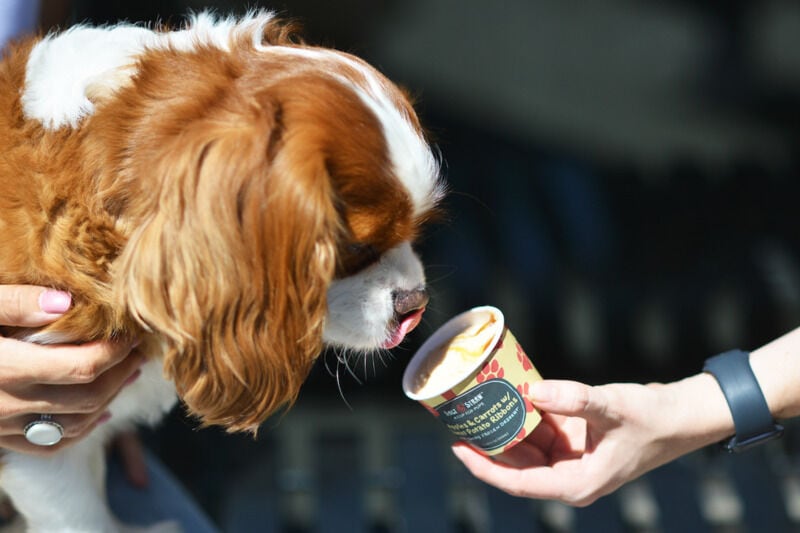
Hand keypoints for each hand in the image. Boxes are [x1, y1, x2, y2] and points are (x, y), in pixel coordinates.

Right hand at [0, 285, 141, 454]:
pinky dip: (81, 431)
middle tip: (138, 350)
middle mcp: (6, 403)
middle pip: (87, 396)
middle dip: (122, 373)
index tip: (132, 332)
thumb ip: (16, 302)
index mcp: (5, 367)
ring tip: (128, 374)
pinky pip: (48, 445)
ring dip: (109, 399)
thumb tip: (68, 304)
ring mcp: (0, 425)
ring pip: (74, 424)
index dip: (117, 350)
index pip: (84, 366)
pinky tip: (100, 413)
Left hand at [452, 377, 732, 505]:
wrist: (683, 415)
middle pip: (516, 466)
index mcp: (577, 482)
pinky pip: (540, 431)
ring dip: (503, 429)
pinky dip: (524, 416)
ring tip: (475, 407)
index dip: (485, 467)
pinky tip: (507, 397)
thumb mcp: (613, 408)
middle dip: (487, 446)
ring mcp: (572, 458)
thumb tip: (533, 390)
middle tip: (460, 420)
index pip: (518, 482)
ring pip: (525, 448)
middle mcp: (570, 475)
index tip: (459, 448)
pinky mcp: (575, 441)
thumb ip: (574, 399)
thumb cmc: (654, 419)